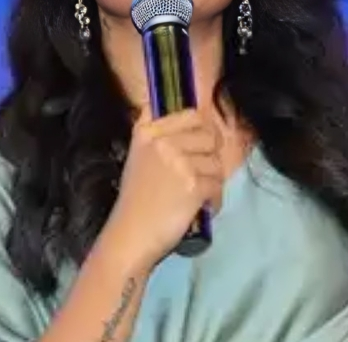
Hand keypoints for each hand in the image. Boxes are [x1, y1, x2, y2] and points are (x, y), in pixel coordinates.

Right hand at [105, 109, 224, 269]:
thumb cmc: (135, 198)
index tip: (197, 144)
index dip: (201, 128)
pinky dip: (213, 200)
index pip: (192, 114)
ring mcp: (179, 163)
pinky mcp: (193, 185)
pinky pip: (218, 185)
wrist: (129, 235)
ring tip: (195, 193)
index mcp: (148, 132)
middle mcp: (164, 142)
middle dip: (209, 155)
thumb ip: (157, 132)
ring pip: (216, 162)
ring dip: (212, 180)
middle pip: (210, 136)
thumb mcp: (138, 156)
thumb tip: (184, 113)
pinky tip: (200, 207)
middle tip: (199, 172)